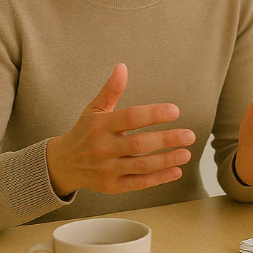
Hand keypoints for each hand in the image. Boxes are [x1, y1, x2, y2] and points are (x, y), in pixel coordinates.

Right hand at [46, 63, 194, 196]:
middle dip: (166, 139)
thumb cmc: (85, 131)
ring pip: (141, 165)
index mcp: (100, 125)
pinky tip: (177, 171)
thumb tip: (122, 66)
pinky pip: (138, 183)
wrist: (62, 164)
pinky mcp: (111, 186)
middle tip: (190, 135)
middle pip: (138, 144)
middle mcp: (102, 148)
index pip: (130, 117)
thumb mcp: (94, 109)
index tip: (176, 111)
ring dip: (166, 160)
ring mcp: (106, 169)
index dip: (154, 114)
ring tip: (187, 154)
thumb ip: (111, 90)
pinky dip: (158, 179)